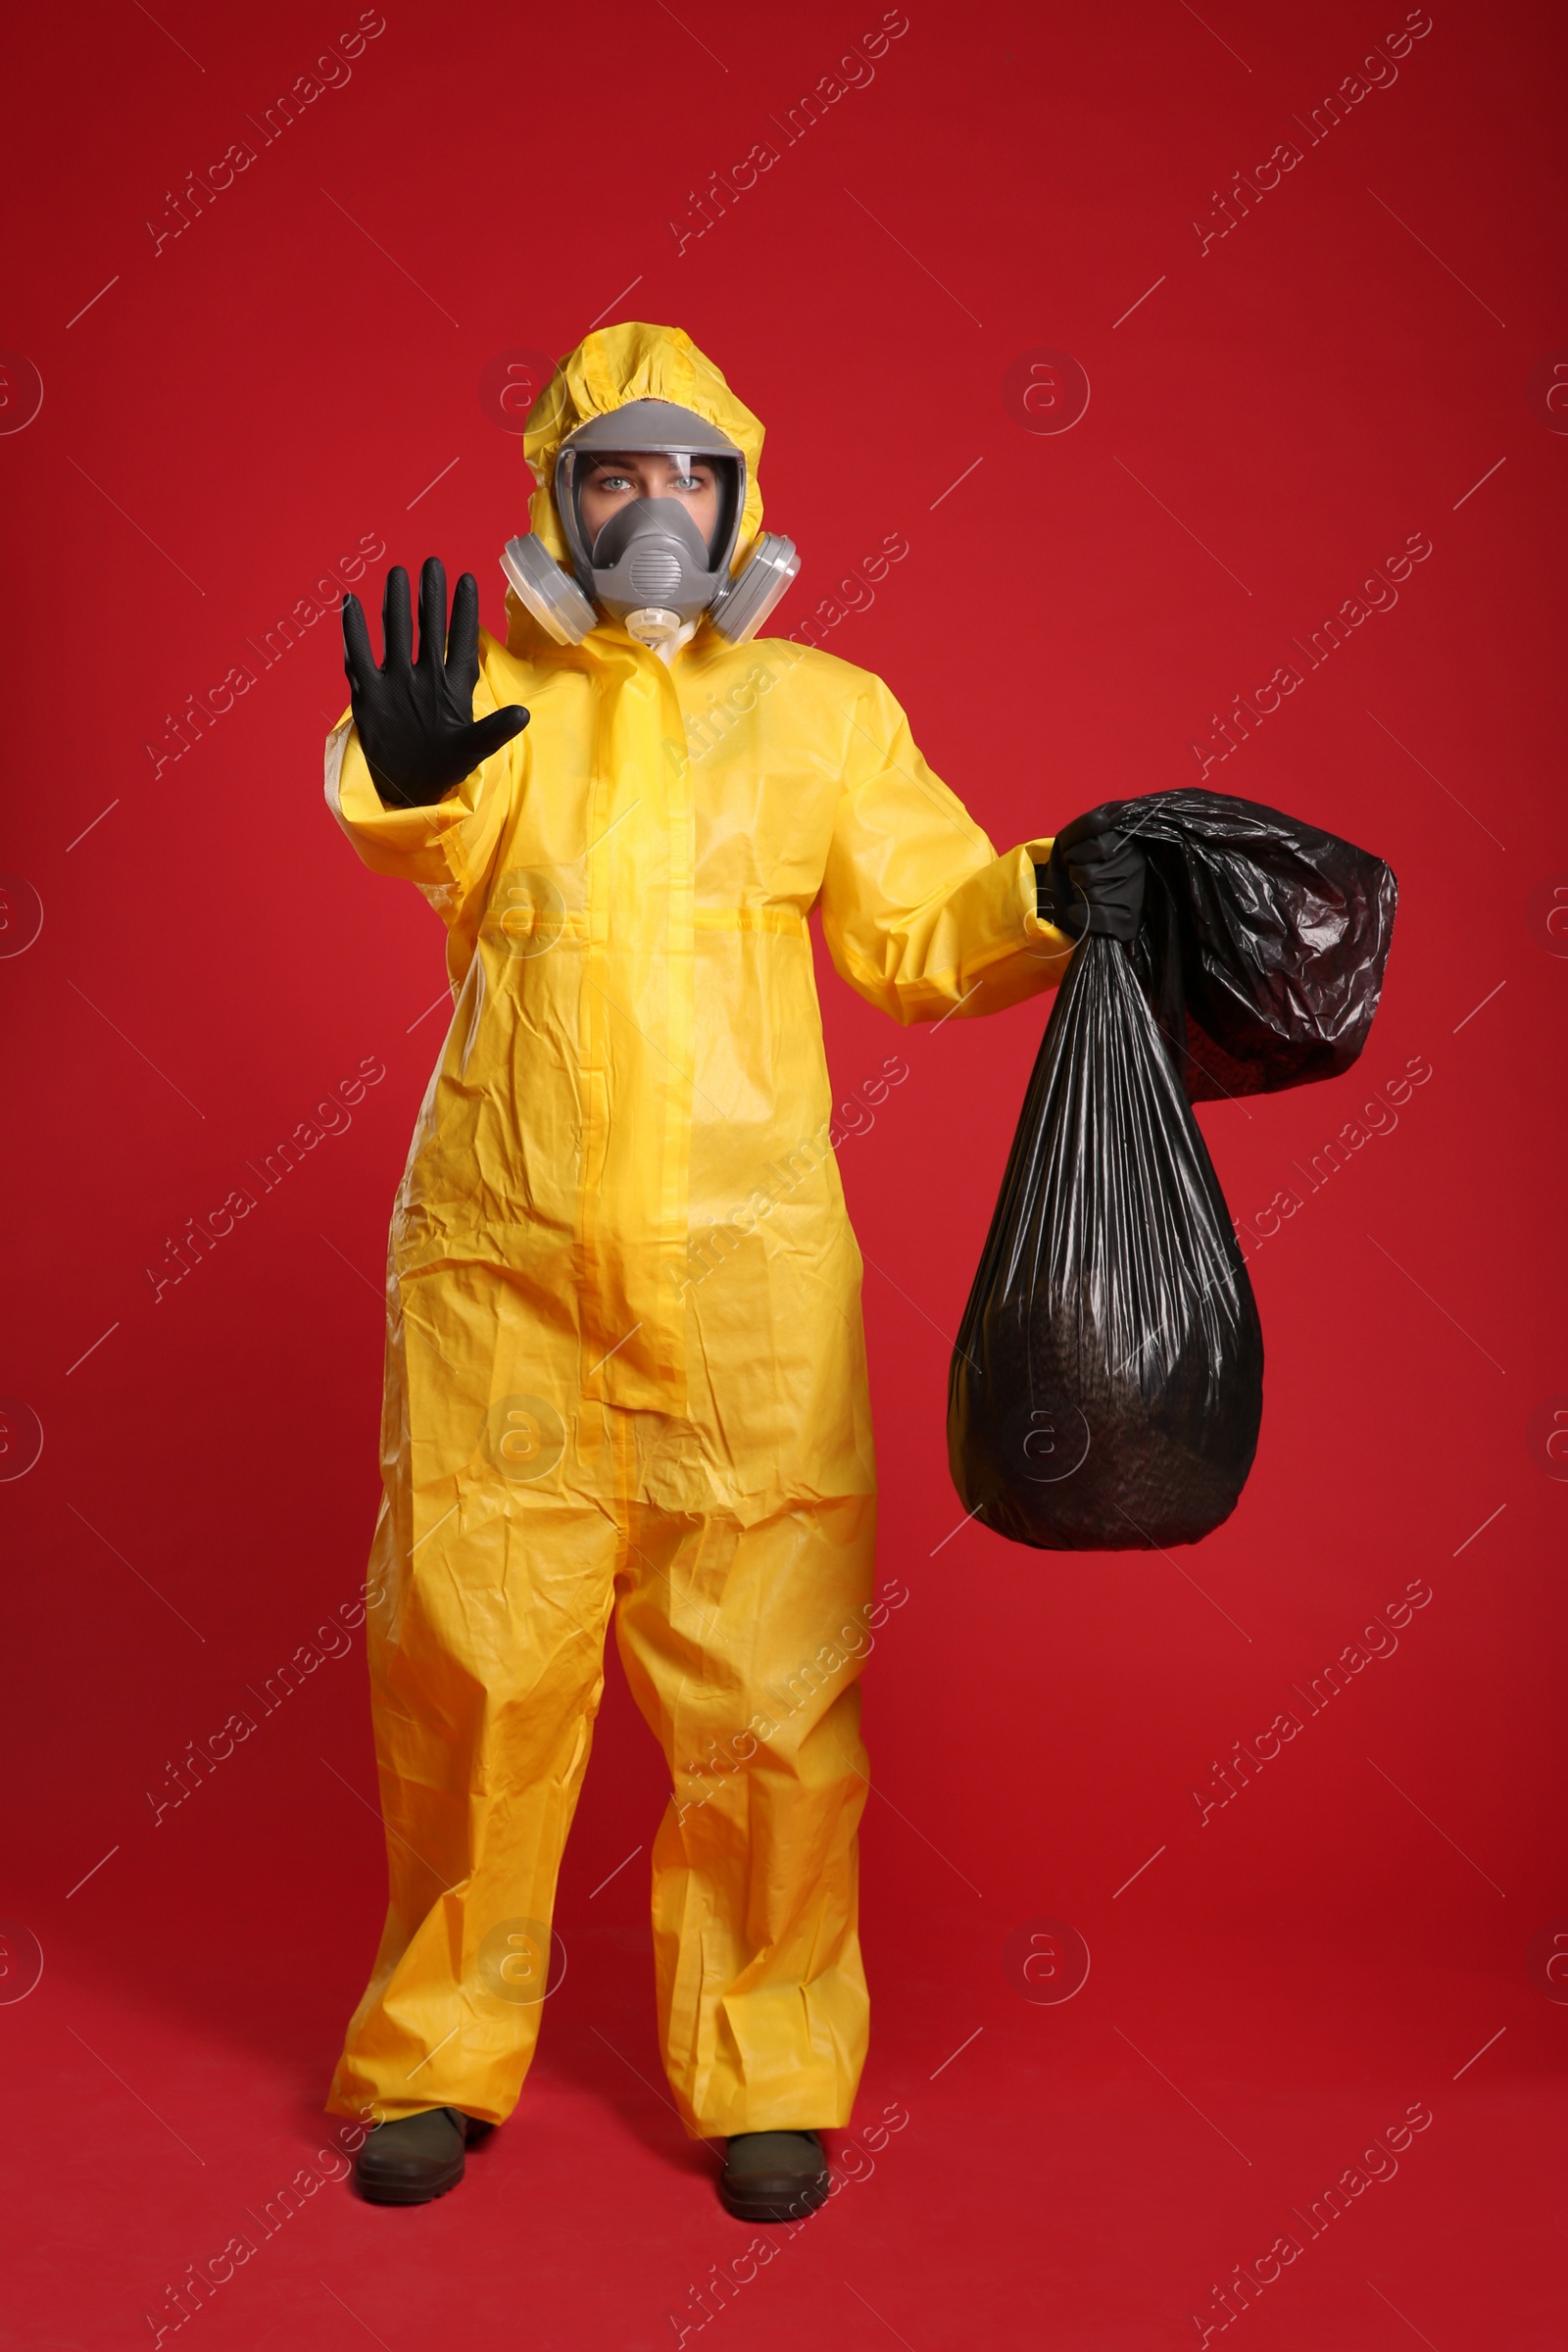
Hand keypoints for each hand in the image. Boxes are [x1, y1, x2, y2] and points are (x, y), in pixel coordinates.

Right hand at [342, 557, 527, 807]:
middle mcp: (425, 677)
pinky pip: (359, 658)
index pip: (462, 642)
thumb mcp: (474, 749)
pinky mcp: (369, 694)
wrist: (408, 787)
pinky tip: (351, 603)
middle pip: (428, 629)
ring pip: (395, 634)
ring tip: (397, 573)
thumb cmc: (445, 766)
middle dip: (431, 596)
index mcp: (454, 687)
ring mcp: (396, 682)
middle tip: (433, 562)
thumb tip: (525, 714)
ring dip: (396, 605)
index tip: (467, 579)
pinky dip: (354, 633)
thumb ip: (495, 730)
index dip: (465, 612)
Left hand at [1037, 813, 1146, 941]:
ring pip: (1093, 896)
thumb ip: (1084, 825)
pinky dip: (1082, 915)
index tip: (1074, 857)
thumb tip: (1102, 820)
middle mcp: (1138, 867)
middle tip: (1080, 876)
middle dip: (1075, 876)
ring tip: (1084, 890)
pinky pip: (1101, 918)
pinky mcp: (1129, 921)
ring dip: (1078, 894)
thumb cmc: (1072, 862)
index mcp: (1129, 842)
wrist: (1063, 892)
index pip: (1099, 848)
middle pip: (1090, 875)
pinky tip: (1077, 911)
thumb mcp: (1072, 837)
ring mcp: (1136, 895)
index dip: (1076, 854)